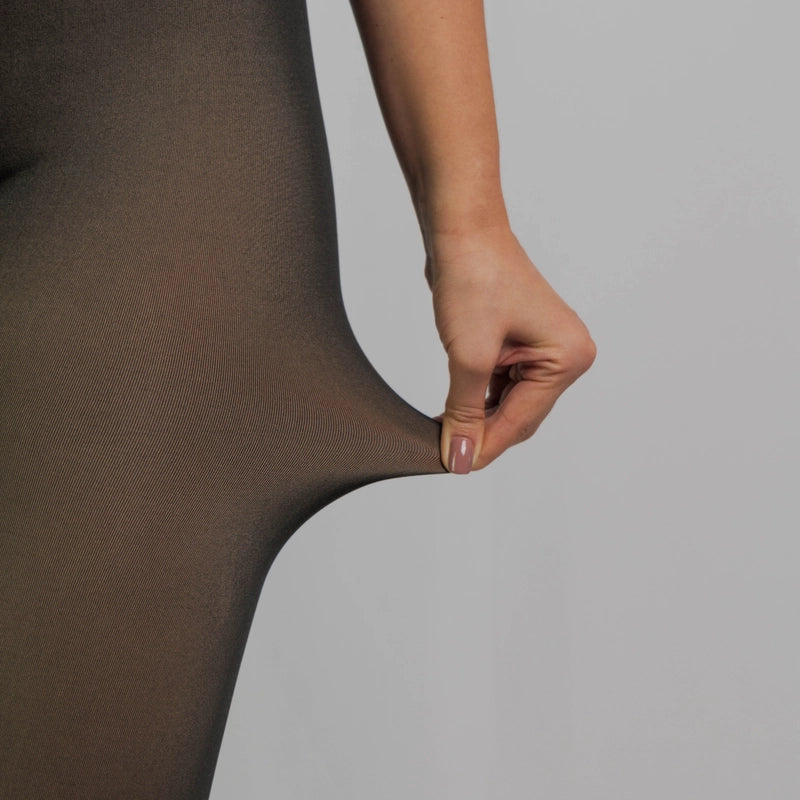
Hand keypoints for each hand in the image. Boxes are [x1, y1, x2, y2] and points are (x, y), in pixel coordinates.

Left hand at [426, 224, 596, 472]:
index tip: (455, 466)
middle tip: (446, 452)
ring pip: (508, 401)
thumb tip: (461, 457)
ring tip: (444, 430)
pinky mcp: (521, 341)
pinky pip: (500, 382)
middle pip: (520, 415)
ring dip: (477, 415)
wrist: (461, 227)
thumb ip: (467, 411)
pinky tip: (454, 406)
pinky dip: (477, 396)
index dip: (486, 445)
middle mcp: (564, 354)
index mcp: (567, 357)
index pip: (523, 420)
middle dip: (483, 432)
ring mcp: (543, 347)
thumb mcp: (469, 355)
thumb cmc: (475, 275)